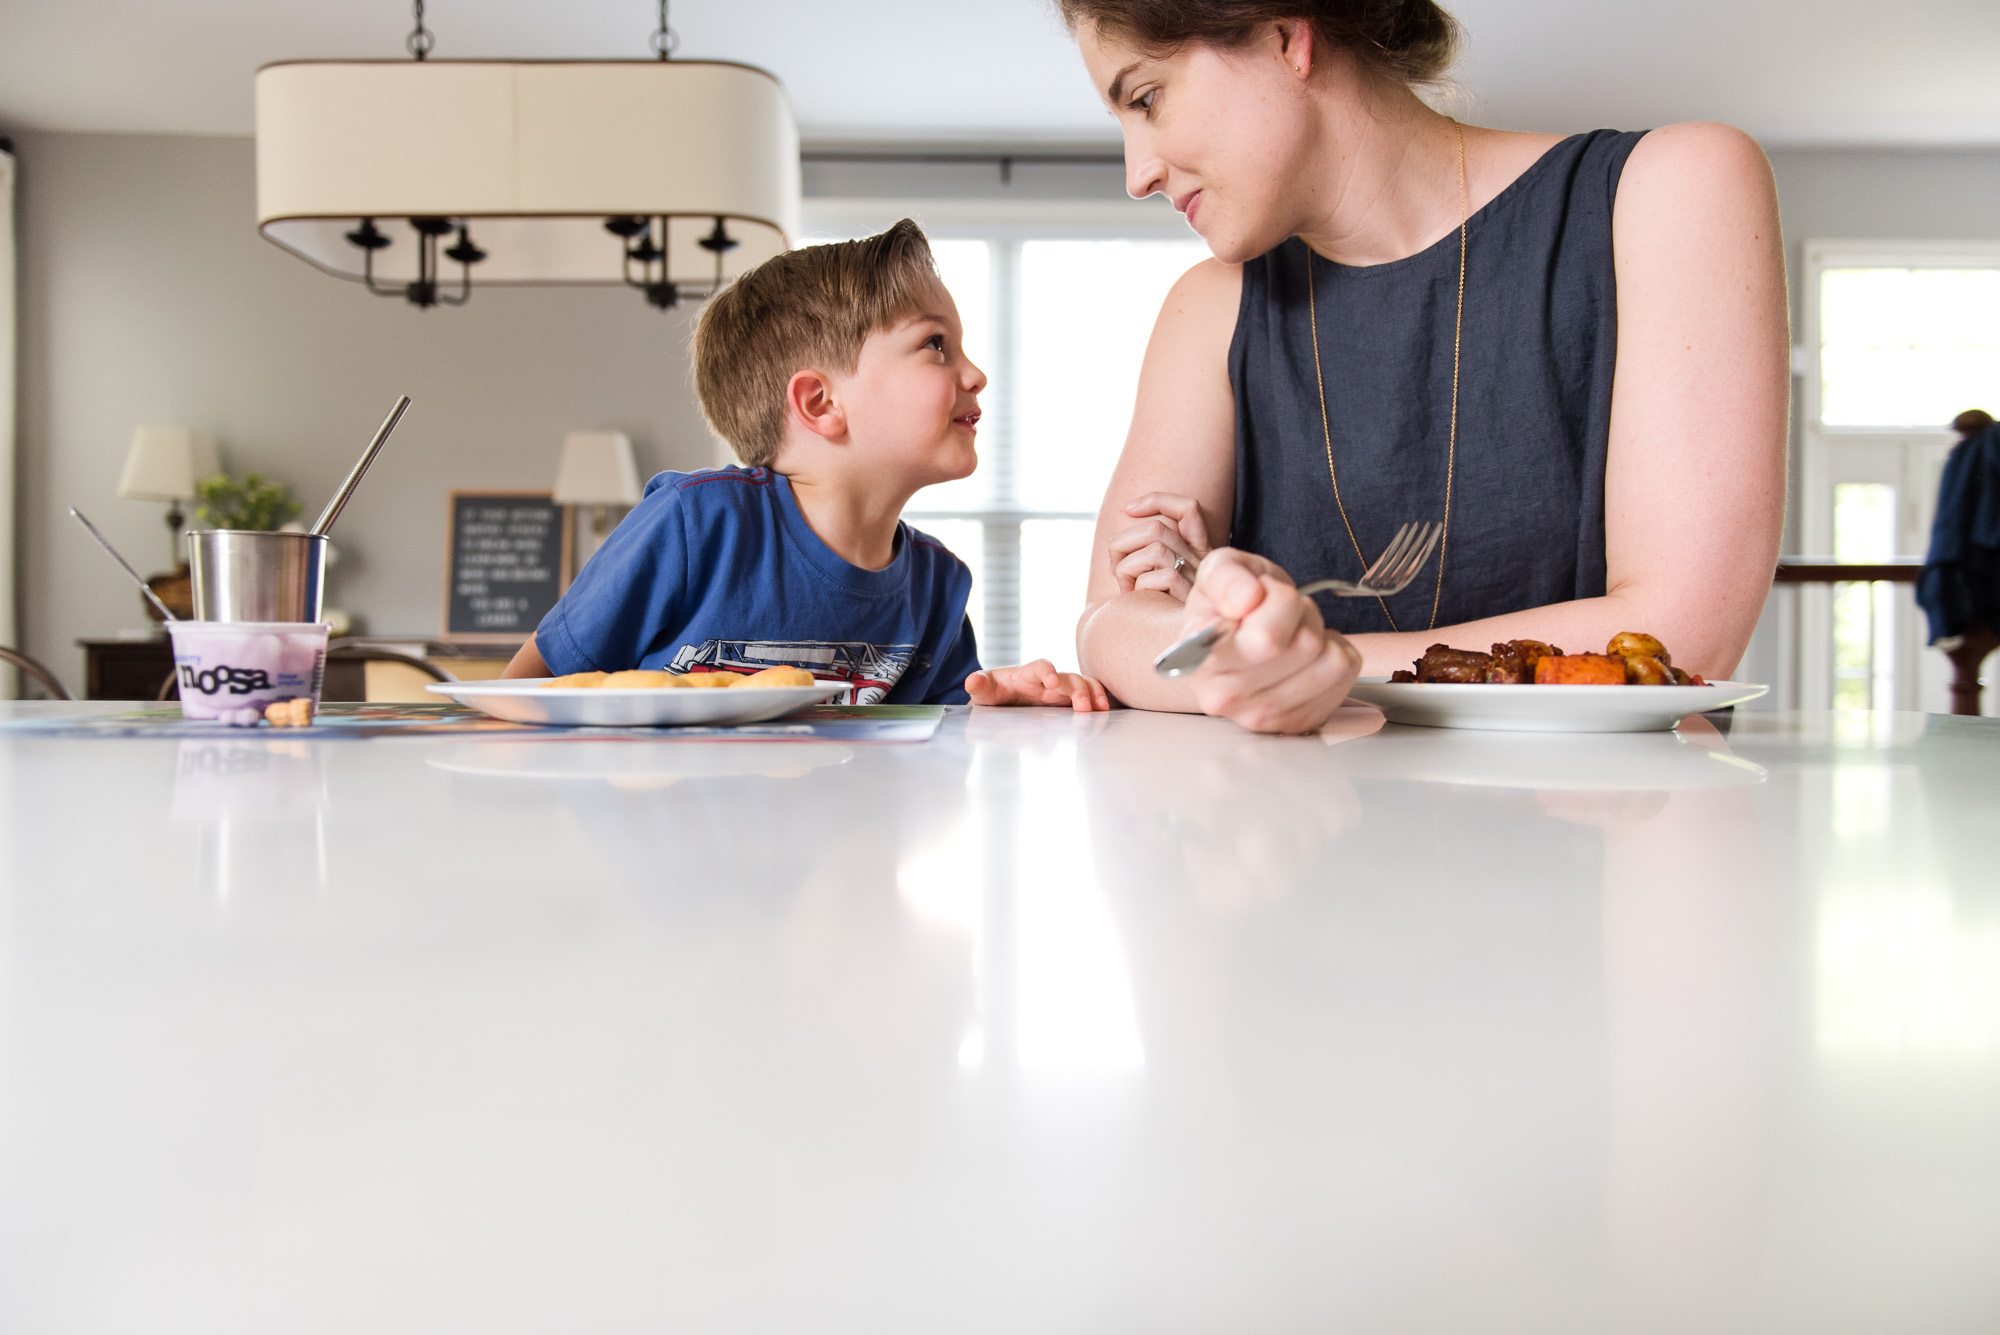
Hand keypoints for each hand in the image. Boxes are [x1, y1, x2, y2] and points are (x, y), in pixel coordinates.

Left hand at [966, 660, 1112, 711]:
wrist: (1001, 700)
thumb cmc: (993, 693)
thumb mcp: (983, 691)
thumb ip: (979, 685)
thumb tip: (973, 681)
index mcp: (1026, 674)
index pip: (1040, 666)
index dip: (1048, 673)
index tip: (1052, 684)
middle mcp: (1047, 680)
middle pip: (1068, 678)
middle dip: (1078, 690)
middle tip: (1083, 708)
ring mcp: (1060, 691)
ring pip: (1083, 685)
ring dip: (1093, 694)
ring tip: (1100, 709)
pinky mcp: (1067, 702)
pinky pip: (1088, 696)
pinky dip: (1098, 700)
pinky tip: (1105, 712)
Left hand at [1110, 493, 1209, 601]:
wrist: (1178, 648)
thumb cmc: (1159, 605)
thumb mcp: (1157, 574)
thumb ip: (1147, 552)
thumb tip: (1117, 539)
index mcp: (1196, 549)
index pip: (1188, 508)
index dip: (1156, 500)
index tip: (1128, 509)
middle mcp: (1200, 560)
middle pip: (1156, 528)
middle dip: (1122, 543)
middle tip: (1114, 567)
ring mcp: (1196, 579)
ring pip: (1154, 551)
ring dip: (1126, 568)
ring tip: (1125, 586)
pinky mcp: (1189, 598)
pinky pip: (1158, 579)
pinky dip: (1138, 588)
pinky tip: (1137, 598)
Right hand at [1180, 548, 1361, 733]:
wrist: (1230, 635)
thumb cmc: (1226, 604)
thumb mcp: (1218, 570)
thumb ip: (1225, 578)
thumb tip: (1246, 598)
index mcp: (1201, 660)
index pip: (1267, 639)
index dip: (1278, 604)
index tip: (1259, 594)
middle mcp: (1226, 698)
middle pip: (1305, 645)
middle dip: (1300, 613)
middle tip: (1280, 611)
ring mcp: (1263, 716)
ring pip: (1331, 661)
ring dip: (1319, 635)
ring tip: (1292, 631)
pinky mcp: (1297, 722)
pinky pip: (1346, 674)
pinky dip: (1335, 653)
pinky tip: (1306, 654)